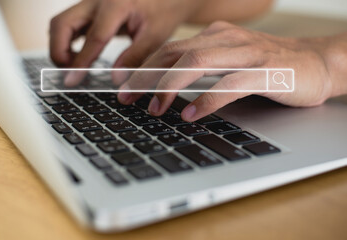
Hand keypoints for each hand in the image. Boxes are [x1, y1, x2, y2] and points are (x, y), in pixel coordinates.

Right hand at [49, 0, 202, 85]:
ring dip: (61, 46)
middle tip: (70, 73)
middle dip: (59, 52)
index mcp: (117, 4)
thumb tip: (116, 79)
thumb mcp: (154, 37)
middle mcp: (97, 0)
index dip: (81, 62)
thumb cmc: (162, 12)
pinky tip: (81, 55)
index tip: (72, 80)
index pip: (93, 38)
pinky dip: (68, 41)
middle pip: (62, 24)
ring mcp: (90, 2)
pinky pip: (69, 24)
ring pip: (61, 23)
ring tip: (77, 66)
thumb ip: (135, 57)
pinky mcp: (89, 8)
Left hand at [118, 21, 344, 121]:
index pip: (169, 48)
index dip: (142, 65)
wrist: (317, 63)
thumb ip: (202, 69)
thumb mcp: (229, 62)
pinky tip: (190, 115)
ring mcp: (247, 53)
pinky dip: (207, 100)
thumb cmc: (269, 66)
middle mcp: (227, 40)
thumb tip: (167, 87)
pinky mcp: (266, 71)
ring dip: (170, 86)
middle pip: (176, 53)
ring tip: (154, 109)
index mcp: (215, 36)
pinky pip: (229, 84)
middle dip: (146, 76)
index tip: (121, 84)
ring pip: (198, 62)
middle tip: (126, 98)